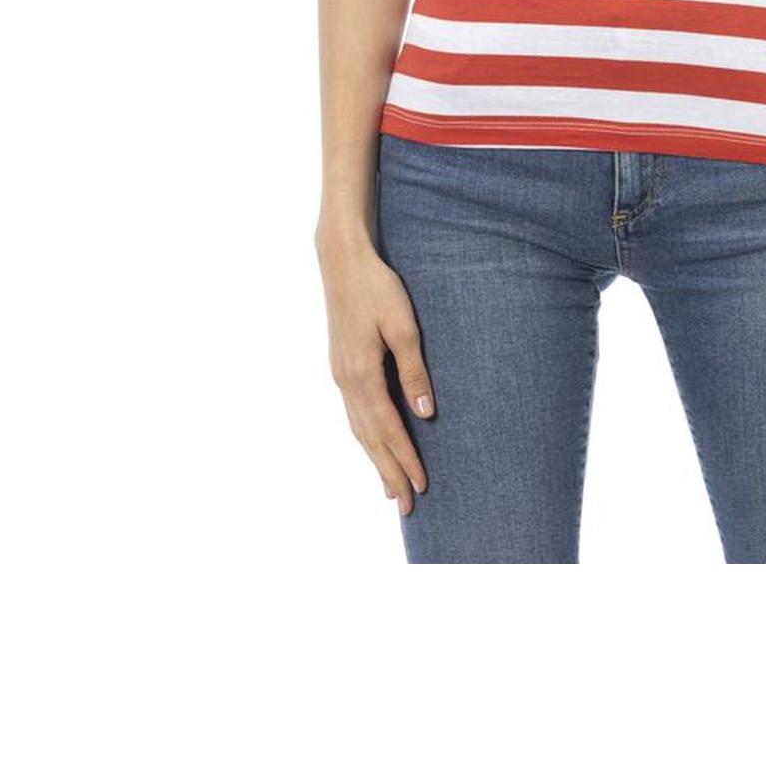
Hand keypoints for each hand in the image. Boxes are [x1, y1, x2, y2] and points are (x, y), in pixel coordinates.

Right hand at [318, 232, 434, 513]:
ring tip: (390, 488)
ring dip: (375, 459)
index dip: (405, 458)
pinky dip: (366, 436)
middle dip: (388, 472)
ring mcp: (340, 375)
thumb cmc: (378, 287)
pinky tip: (374, 444)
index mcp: (361, 374)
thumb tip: (425, 412)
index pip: (388, 428)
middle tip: (406, 506)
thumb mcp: (402, 324)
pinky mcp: (341, 366)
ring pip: (359, 429)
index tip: (422, 486)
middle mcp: (346, 381)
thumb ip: (413, 369)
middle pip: (369, 438)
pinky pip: (355, 413)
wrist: (342, 260)